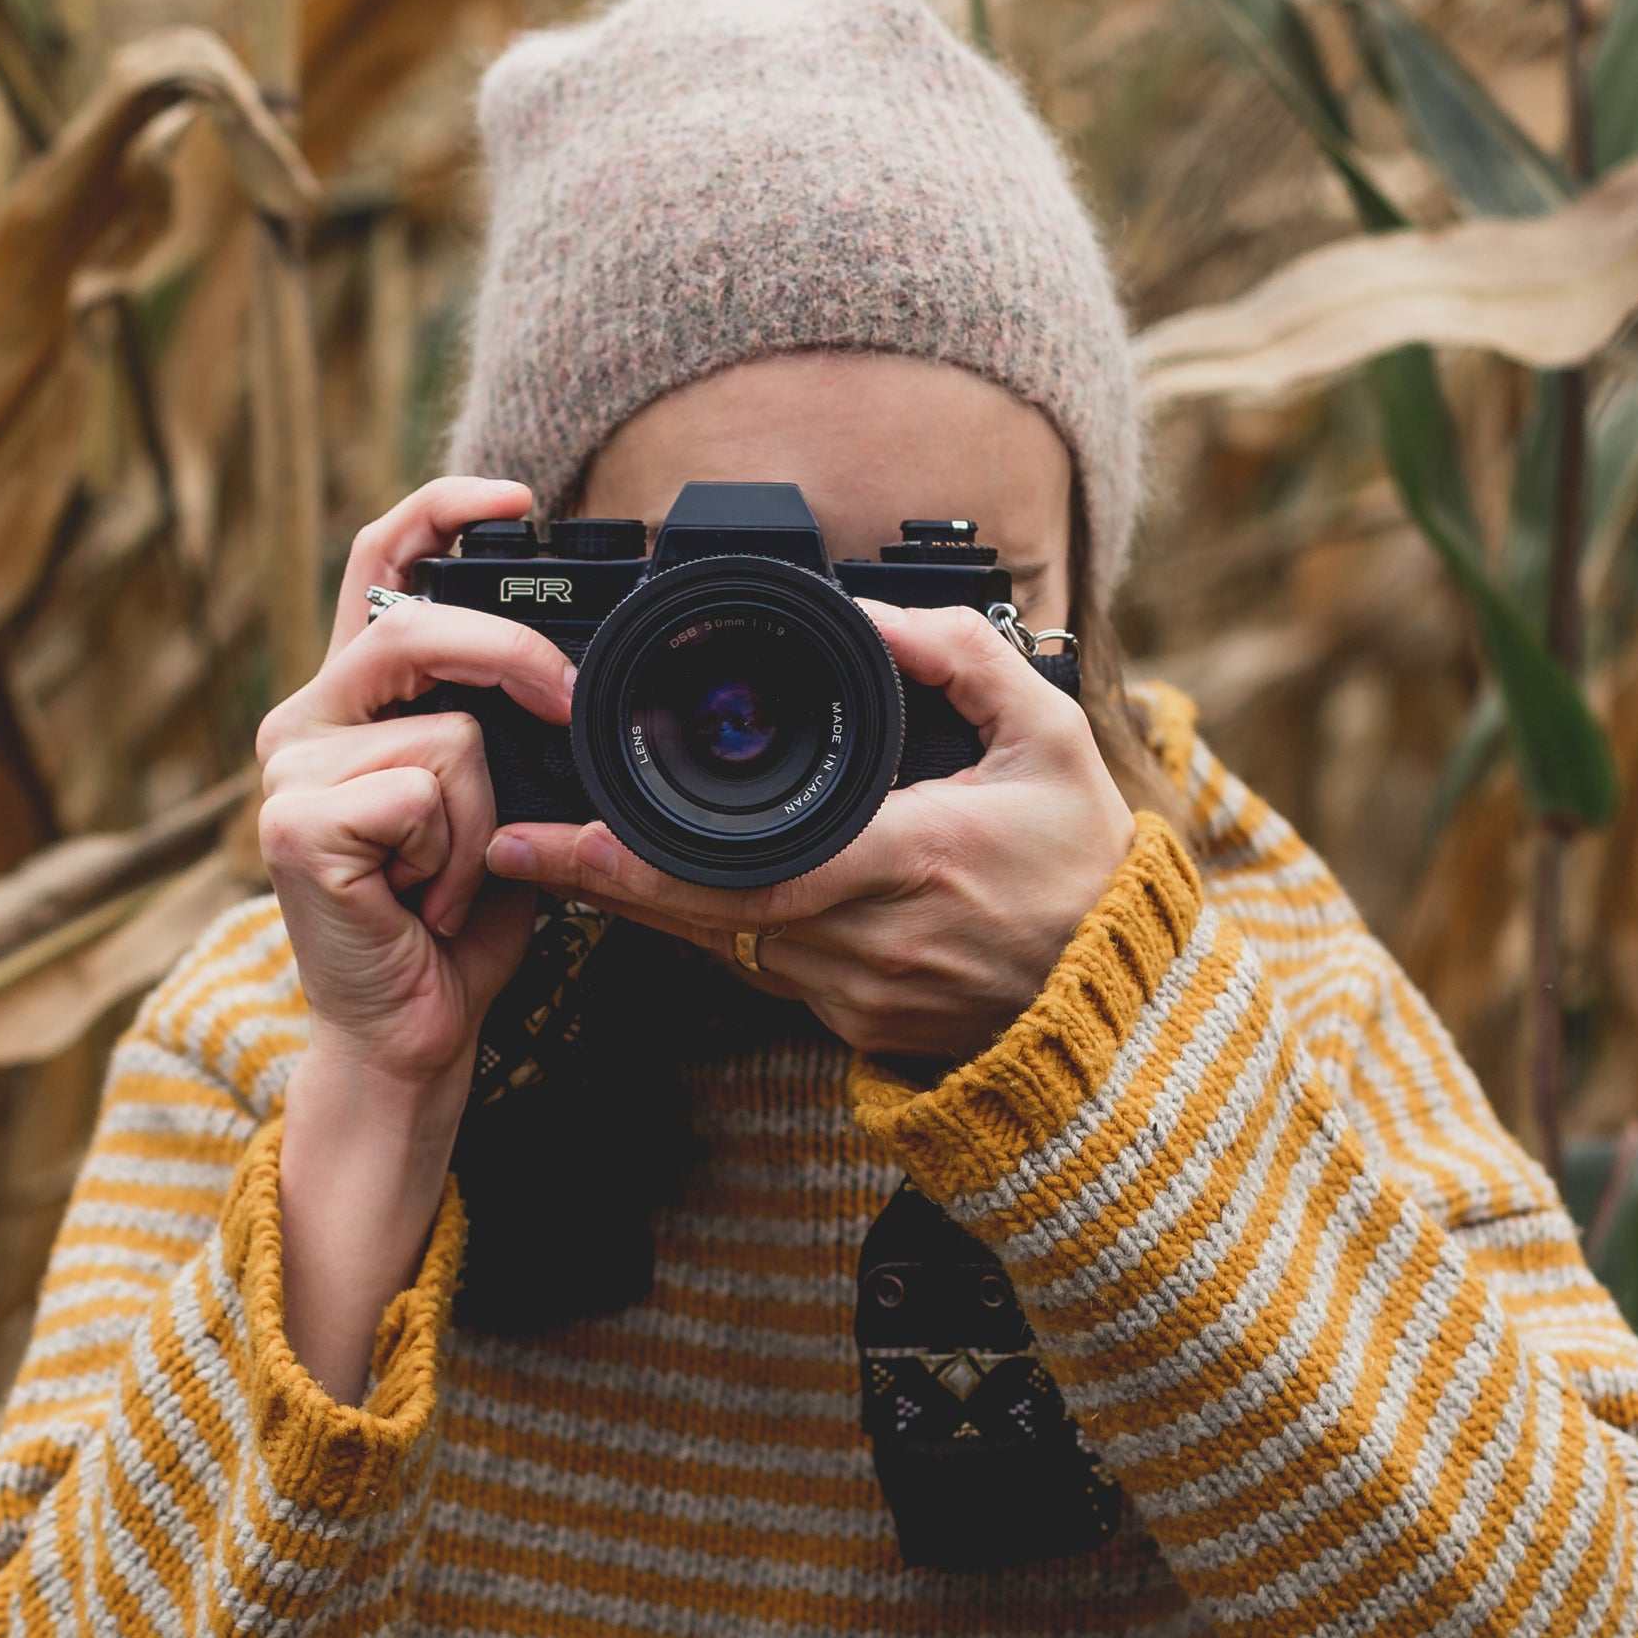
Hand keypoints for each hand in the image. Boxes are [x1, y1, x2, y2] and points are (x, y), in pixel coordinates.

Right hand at [257, 477, 572, 1091]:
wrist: (412, 1034)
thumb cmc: (455, 922)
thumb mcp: (495, 801)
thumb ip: (501, 727)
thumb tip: (566, 671)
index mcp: (348, 702)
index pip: (377, 564)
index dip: (437, 510)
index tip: (514, 497)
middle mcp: (302, 722)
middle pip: (416, 627)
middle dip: (515, 663)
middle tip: (568, 712)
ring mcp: (287, 772)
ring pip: (448, 732)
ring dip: (485, 820)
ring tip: (450, 878)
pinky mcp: (295, 826)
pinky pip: (427, 795)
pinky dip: (458, 858)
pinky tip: (424, 903)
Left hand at [487, 601, 1134, 1063]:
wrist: (1121, 1000)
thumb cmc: (1087, 864)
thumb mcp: (1049, 738)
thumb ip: (964, 658)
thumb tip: (875, 615)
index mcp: (914, 859)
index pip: (750, 868)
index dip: (643, 862)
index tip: (562, 838)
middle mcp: (871, 938)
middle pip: (706, 916)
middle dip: (602, 883)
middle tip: (515, 848)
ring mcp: (859, 991)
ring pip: (723, 946)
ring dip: (645, 907)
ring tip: (564, 858)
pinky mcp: (856, 1022)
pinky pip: (761, 970)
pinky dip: (709, 931)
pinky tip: (660, 895)